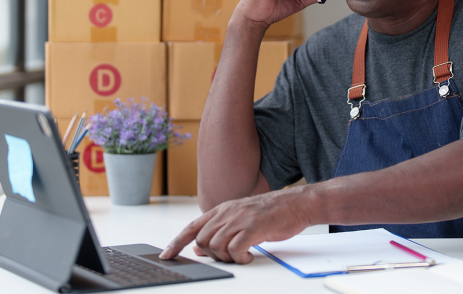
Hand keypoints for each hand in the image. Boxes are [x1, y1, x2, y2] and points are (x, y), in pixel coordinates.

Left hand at [159, 188, 314, 263]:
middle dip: (212, 255)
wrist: (296, 204)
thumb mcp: (240, 219)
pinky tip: (250, 256)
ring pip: (216, 247)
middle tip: (230, 256)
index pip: (192, 227)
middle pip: (203, 241)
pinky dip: (240, 259)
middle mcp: (228, 212)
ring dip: (227, 258)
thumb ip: (219, 231)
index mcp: (222, 209)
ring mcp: (240, 219)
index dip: (176, 242)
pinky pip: (235, 250)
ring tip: (242, 255)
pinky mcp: (253, 228)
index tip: (166, 256)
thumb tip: (198, 248)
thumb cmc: (271, 213)